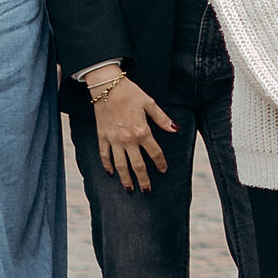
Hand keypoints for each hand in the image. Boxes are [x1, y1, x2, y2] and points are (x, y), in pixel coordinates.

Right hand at [89, 68, 174, 191]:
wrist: (106, 86)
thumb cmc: (130, 93)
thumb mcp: (150, 103)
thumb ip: (162, 119)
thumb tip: (175, 129)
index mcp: (142, 131)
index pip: (154, 153)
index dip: (160, 163)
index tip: (163, 170)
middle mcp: (127, 139)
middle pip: (137, 164)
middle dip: (143, 179)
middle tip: (146, 191)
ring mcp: (113, 139)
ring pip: (120, 164)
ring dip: (125, 178)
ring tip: (129, 189)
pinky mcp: (102, 136)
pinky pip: (105, 155)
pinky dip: (107, 165)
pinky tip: (111, 173)